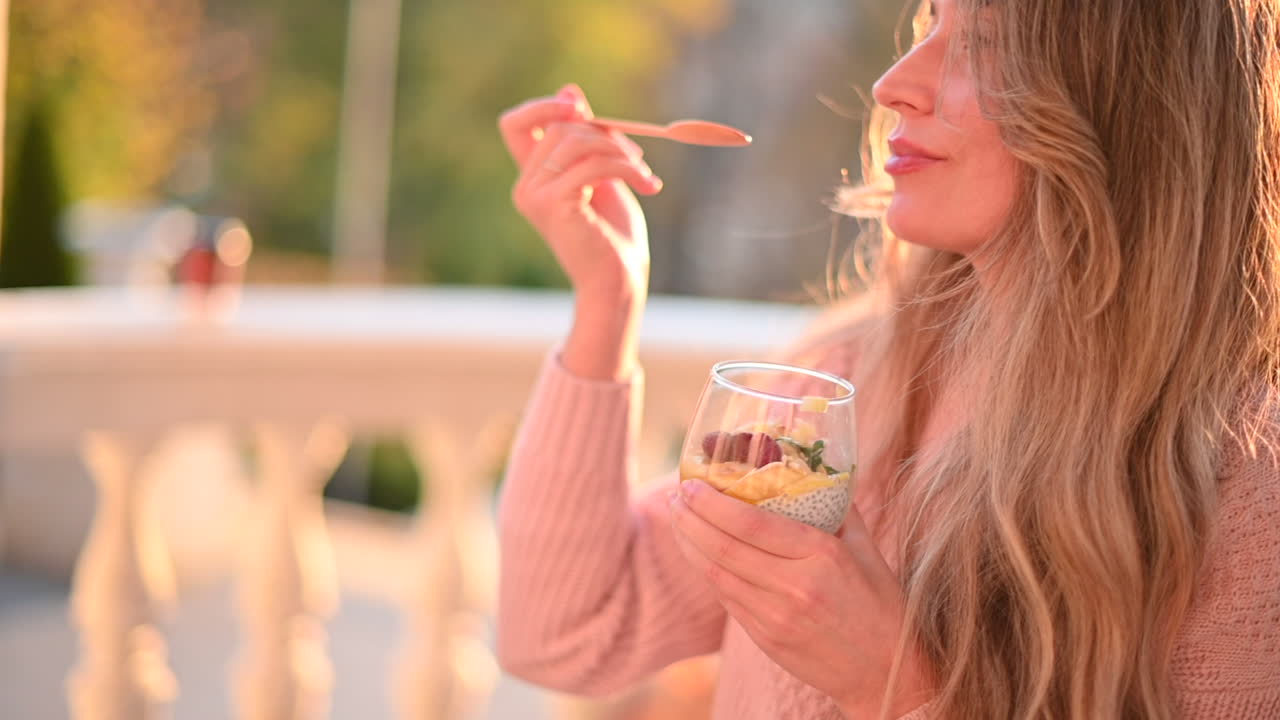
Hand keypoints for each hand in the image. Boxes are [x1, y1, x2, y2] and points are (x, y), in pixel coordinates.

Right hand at [499, 84, 660, 304]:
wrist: (619, 280)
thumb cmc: (613, 235)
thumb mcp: (603, 174)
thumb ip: (587, 138)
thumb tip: (569, 89)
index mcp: (533, 179)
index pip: (514, 124)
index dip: (543, 106)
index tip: (579, 107)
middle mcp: (526, 187)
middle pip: (559, 126)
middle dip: (604, 133)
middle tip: (637, 156)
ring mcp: (535, 196)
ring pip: (577, 141)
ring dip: (620, 151)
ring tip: (644, 174)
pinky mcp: (554, 204)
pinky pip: (593, 164)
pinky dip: (627, 168)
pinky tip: (648, 186)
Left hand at [669, 480, 933, 717]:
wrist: (884, 672)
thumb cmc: (879, 604)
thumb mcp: (867, 549)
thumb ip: (838, 508)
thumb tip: (812, 468)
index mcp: (822, 556)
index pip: (752, 525)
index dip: (714, 504)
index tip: (692, 485)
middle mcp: (795, 587)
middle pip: (724, 548)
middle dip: (691, 519)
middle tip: (674, 496)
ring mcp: (776, 617)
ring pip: (716, 574)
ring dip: (689, 544)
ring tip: (677, 518)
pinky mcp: (765, 638)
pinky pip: (726, 598)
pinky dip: (707, 570)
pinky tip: (698, 552)